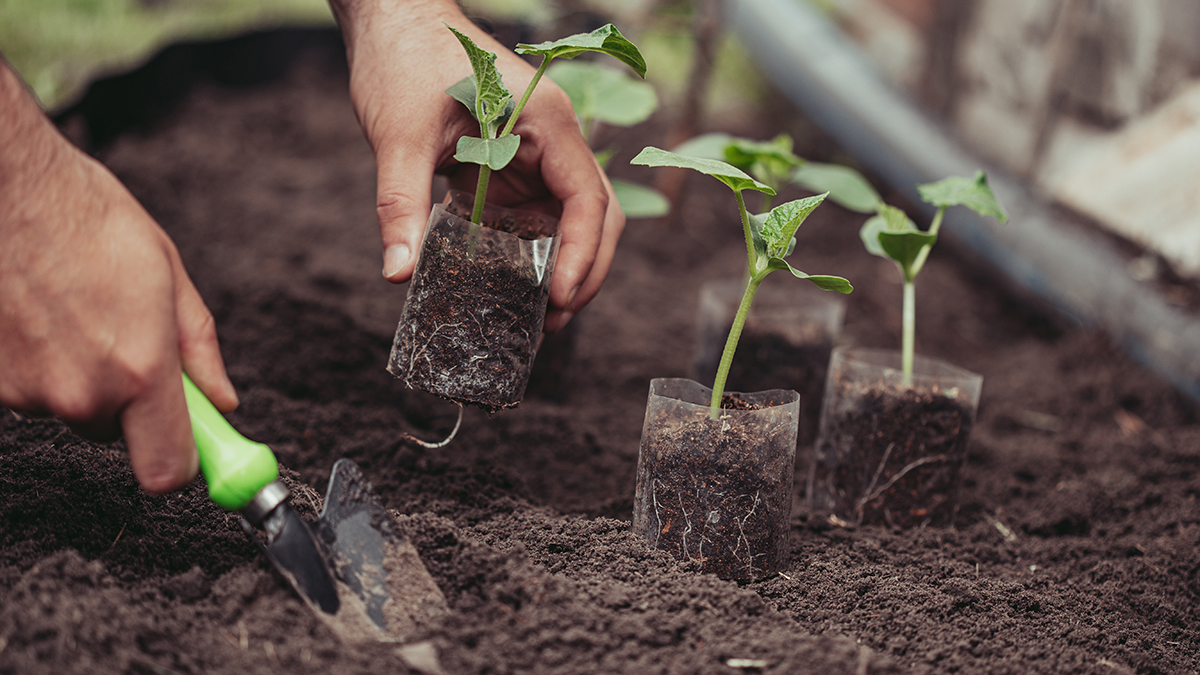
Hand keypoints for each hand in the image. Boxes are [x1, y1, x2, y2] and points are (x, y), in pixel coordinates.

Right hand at [0, 62, 237, 492]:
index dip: (184, 463)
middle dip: (129, 397)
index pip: (166, 471)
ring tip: (75, 305)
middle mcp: (81, 393)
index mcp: (140, 371)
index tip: (194, 446)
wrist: (5, 186)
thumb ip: (199, 351)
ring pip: (72, 404)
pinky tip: (40, 310)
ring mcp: (28, 392)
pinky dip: (41, 359)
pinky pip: (32, 388)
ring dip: (81, 372)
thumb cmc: (87, 218)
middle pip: (118, 432)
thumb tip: (222, 402)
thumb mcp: (168, 275)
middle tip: (124, 333)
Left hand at [331, 0, 624, 331]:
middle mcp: (554, 140)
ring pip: (573, 220)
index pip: (588, 197)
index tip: (562, 298)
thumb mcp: (399, 134)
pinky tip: (515, 287)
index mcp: (546, 122)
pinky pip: (535, 217)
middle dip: (586, 271)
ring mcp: (537, 155)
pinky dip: (533, 254)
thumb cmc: (403, 61)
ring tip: (543, 317)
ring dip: (566, 267)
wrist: (393, 23)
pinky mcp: (512, 167)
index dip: (582, 254)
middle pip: (597, 214)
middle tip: (556, 320)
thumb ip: (400, 202)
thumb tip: (397, 272)